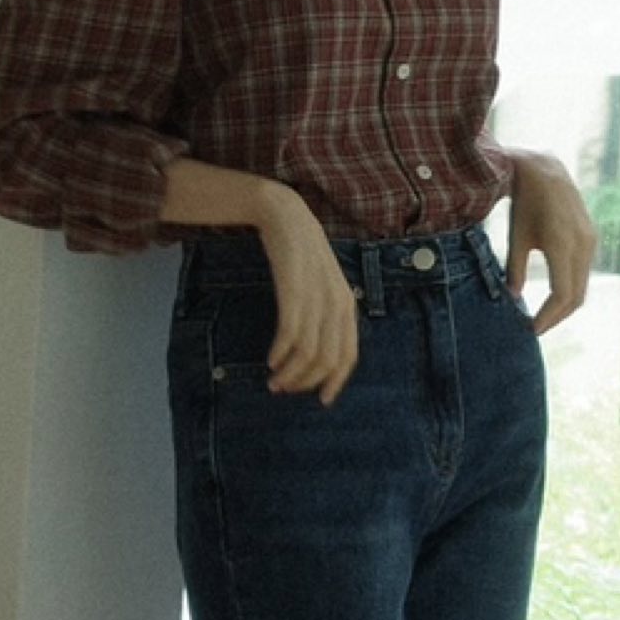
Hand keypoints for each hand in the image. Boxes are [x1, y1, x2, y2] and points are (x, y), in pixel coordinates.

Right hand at [255, 186, 359, 403]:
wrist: (288, 220)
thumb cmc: (303, 256)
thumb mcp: (324, 285)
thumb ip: (326, 314)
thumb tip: (318, 350)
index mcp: (347, 307)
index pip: (349, 355)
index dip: (336, 381)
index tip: (322, 400)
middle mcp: (337, 306)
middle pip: (326, 360)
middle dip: (306, 382)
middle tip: (285, 390)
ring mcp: (316, 300)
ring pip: (307, 353)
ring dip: (290, 373)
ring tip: (274, 381)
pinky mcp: (294, 293)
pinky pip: (290, 335)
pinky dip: (280, 354)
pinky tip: (271, 361)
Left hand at [505, 151, 596, 333]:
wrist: (545, 171)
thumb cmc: (525, 203)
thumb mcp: (517, 237)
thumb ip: (515, 269)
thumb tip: (513, 298)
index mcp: (561, 245)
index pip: (561, 294)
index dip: (547, 316)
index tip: (531, 328)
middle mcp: (582, 245)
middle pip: (576, 296)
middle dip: (556, 317)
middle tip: (535, 327)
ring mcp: (590, 242)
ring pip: (582, 287)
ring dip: (564, 306)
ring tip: (543, 316)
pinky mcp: (591, 239)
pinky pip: (584, 272)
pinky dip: (571, 289)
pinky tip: (553, 295)